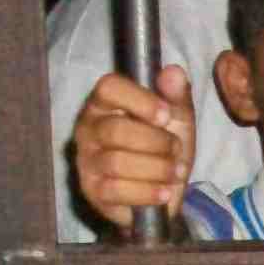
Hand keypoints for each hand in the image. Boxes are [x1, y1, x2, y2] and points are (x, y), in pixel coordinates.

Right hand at [74, 65, 194, 225]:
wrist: (162, 192)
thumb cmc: (162, 148)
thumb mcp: (176, 120)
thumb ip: (176, 96)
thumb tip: (174, 72)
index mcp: (104, 103)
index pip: (108, 88)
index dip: (139, 100)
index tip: (166, 115)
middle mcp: (88, 129)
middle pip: (116, 130)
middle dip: (157, 143)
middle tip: (176, 150)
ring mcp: (87, 161)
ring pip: (117, 162)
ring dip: (157, 169)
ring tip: (175, 171)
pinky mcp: (93, 192)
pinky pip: (116, 191)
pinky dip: (148, 192)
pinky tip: (164, 192)